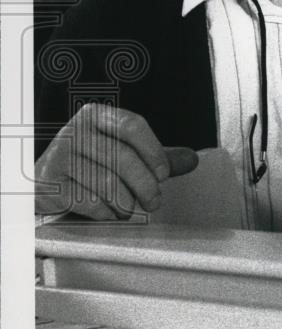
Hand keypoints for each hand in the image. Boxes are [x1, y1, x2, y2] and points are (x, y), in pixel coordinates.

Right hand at [35, 103, 197, 220]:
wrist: (43, 182)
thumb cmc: (89, 165)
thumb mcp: (121, 152)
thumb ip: (156, 155)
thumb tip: (192, 159)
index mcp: (95, 116)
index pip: (132, 125)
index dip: (154, 151)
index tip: (164, 174)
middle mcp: (75, 131)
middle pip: (123, 157)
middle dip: (146, 185)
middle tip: (154, 201)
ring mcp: (59, 156)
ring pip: (106, 183)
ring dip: (126, 203)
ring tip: (130, 209)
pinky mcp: (50, 183)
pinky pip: (88, 201)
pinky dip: (106, 212)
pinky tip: (109, 212)